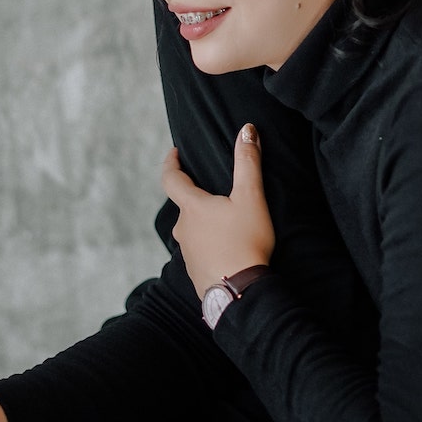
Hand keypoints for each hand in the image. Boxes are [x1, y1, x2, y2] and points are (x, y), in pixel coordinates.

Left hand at [161, 124, 274, 299]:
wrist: (240, 292)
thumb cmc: (245, 242)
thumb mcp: (251, 198)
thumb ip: (248, 162)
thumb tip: (247, 129)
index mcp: (192, 207)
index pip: (171, 178)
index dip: (171, 163)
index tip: (174, 153)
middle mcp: (183, 229)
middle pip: (184, 206)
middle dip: (196, 196)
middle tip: (213, 190)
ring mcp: (187, 252)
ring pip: (192, 230)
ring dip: (204, 222)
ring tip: (225, 220)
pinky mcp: (195, 272)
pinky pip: (200, 251)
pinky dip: (210, 244)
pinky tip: (226, 248)